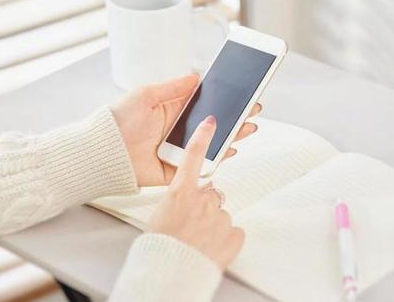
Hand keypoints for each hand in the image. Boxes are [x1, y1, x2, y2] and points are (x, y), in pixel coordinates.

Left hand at [112, 74, 261, 185]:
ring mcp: (179, 149)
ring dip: (233, 135)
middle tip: (254, 108)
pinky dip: (218, 158)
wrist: (104, 151)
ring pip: (212, 142)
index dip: (223, 98)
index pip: (204, 102)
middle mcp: (178, 130)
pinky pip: (201, 163)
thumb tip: (196, 76)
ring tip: (249, 126)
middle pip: (213, 122)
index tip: (241, 92)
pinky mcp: (177, 168)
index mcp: (172, 110)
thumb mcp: (145, 95)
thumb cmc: (119, 121)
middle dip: (235, 115)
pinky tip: (231, 149)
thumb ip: (172, 87)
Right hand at [148, 115, 243, 269]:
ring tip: (199, 239)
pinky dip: (225, 238)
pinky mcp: (234, 235)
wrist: (170, 272)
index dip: (203, 136)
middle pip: (211, 192)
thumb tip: (188, 199)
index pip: (193, 156)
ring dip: (213, 223)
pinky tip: (211, 247)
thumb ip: (179, 200)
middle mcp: (202, 200)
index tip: (212, 122)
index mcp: (180, 193)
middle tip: (192, 222)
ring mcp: (220, 217)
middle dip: (205, 204)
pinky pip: (233, 231)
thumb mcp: (162, 214)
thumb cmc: (160, 245)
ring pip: (220, 213)